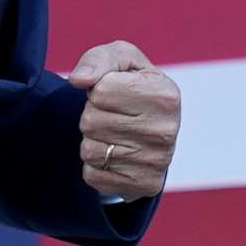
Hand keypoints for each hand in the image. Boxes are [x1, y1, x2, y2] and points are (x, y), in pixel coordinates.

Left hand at [68, 40, 179, 200]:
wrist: (155, 128)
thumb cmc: (133, 86)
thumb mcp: (122, 60)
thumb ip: (99, 59)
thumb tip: (79, 79)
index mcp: (166, 95)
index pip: (101, 91)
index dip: (99, 90)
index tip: (115, 92)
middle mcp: (166, 131)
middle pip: (91, 121)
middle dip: (93, 115)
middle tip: (113, 115)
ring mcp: (156, 162)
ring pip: (89, 150)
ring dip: (93, 140)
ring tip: (114, 134)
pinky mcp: (143, 185)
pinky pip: (92, 175)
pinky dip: (96, 165)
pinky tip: (115, 155)